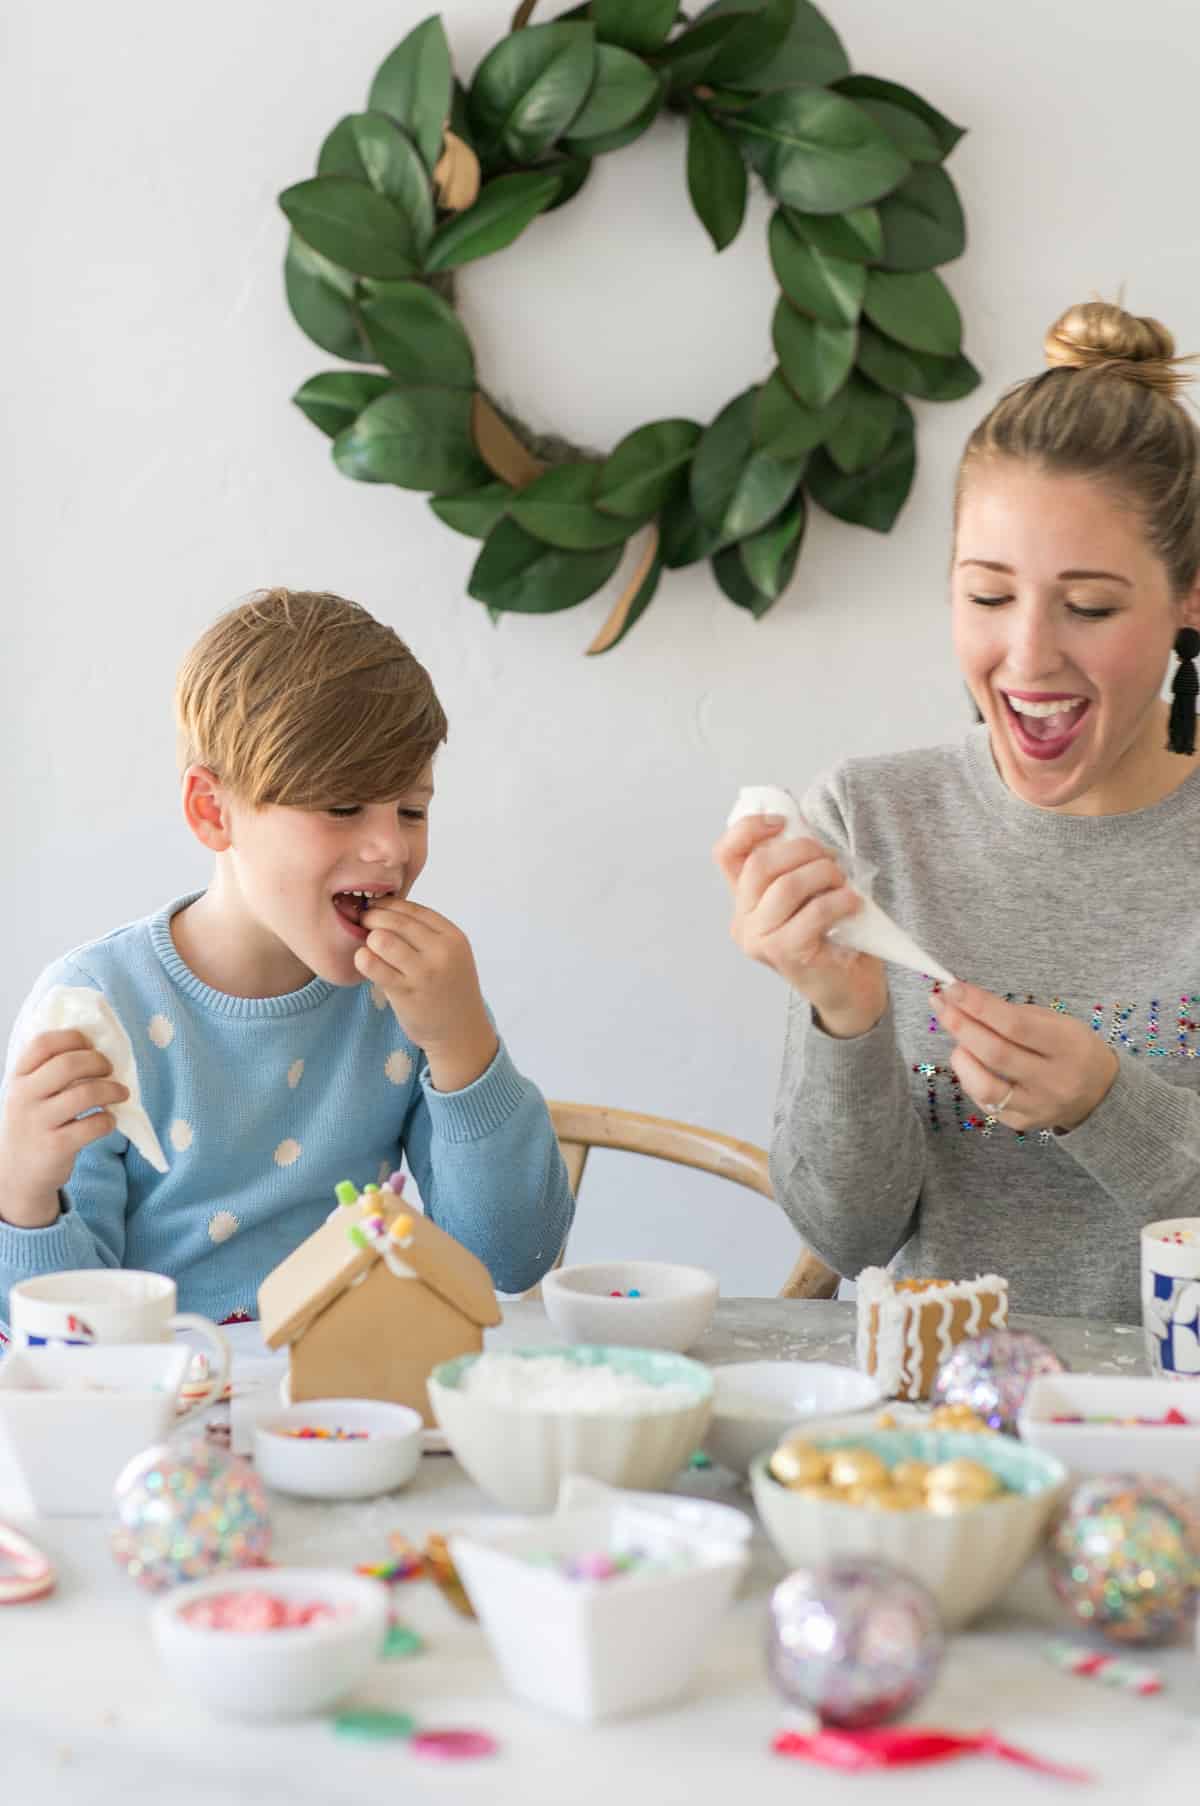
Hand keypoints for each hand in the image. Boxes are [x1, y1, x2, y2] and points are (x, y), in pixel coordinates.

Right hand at [0, 1030, 128, 1226]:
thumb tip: (96, 1047)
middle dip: (98, 1062)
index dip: (73, 1038)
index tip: (90, 1044)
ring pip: (86, 1094)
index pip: (42, 1043)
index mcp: (18, 1078)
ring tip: (121, 1093)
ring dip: (112, 1090)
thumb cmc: (33, 1125)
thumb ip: (49, 1072)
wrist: (17, 1176)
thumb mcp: (29, 1095)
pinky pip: (93, 1125)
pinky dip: (109, 1120)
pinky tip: (108, 1120)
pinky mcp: (56, 1147)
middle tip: (110, 1069)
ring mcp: (38, 1123)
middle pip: (69, 1064)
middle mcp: (24, 1097)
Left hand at [355, 899, 497, 1091]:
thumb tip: (383, 910)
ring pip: (382, 940)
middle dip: (373, 917)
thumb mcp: (450, 955)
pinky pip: (373, 966)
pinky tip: (364, 962)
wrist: (461, 1032)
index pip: (412, 909)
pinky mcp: (406, 992)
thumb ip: (425, 934)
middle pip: (395, 921)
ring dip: (369, 940)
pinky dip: (363, 959)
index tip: (374, 906)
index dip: (387, 905)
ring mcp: (424, 973)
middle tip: (363, 923)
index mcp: (453, 937)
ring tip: (368, 947)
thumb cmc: (449, 990)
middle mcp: (442, 952)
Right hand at [712, 816, 888, 1037]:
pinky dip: (839, 901)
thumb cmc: (833, 937)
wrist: (850, 991)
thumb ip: (796, 866)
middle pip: (760, 865)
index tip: (782, 822)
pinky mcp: (784, 953)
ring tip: (843, 884)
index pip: (726, 854)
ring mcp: (760, 940)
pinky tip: (853, 904)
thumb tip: (802, 826)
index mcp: (743, 902)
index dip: (749, 828)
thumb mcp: (807, 894)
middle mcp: (743, 922)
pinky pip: (812, 912)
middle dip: (803, 850)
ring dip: (824, 874)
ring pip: (786, 886)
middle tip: (831, 860)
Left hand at [930, 981, 1118, 1131]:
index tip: (953, 989)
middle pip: (996, 1054)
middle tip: (940, 1005)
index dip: (979, 1005)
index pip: (1015, 1024)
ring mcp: (1037, 1106)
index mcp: (1068, 1046)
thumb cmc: (1072, 1049)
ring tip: (957, 1040)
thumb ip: (1015, 1015)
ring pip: (985, 1086)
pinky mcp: (1022, 1123)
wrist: (1100, 1095)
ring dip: (961, 1057)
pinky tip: (970, 1063)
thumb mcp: (1058, 1023)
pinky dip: (971, 1078)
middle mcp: (1054, 1080)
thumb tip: (965, 1002)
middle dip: (961, 1026)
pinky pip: (986, 1102)